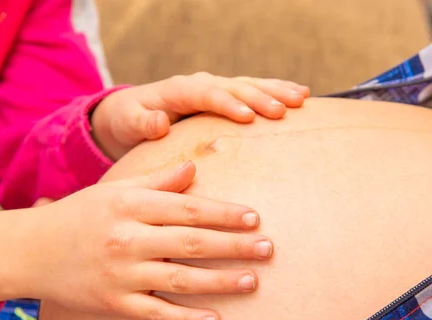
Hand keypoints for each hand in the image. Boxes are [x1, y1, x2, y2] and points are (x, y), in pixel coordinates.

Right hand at [0, 162, 272, 319]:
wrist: (32, 250)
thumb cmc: (79, 214)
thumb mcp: (114, 190)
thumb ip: (156, 180)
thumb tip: (194, 170)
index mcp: (129, 206)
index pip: (186, 208)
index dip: (223, 213)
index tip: (254, 217)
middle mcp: (127, 239)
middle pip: (191, 242)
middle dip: (234, 246)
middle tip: (268, 248)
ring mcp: (121, 274)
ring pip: (180, 279)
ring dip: (220, 281)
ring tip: (253, 281)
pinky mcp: (114, 303)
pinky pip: (156, 313)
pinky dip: (186, 319)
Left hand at [91, 72, 309, 158]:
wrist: (131, 113)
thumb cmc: (129, 121)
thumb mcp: (129, 123)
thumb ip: (143, 124)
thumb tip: (161, 122)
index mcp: (179, 90)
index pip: (207, 95)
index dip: (228, 105)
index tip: (248, 118)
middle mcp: (200, 84)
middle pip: (234, 87)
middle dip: (259, 96)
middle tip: (284, 111)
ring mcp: (214, 88)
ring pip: (249, 85)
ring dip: (275, 90)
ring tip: (301, 98)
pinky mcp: (223, 96)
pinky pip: (252, 90)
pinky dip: (275, 90)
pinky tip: (300, 95)